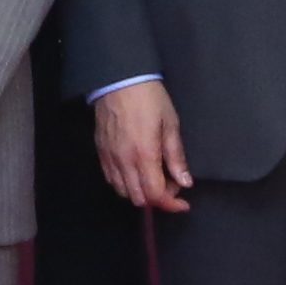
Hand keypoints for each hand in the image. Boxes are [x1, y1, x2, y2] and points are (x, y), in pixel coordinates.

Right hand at [93, 80, 194, 213]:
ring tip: (152, 177)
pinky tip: (135, 172)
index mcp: (145, 155)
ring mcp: (110, 158)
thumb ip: (176, 157)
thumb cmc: (149, 99)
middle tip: (170, 183)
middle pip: (139, 198)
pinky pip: (111, 179)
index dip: (171, 204)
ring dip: (140, 192)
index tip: (183, 203)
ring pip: (123, 192)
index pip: (156, 194)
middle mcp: (124, 162)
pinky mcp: (100, 152)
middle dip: (158, 198)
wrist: (118, 80)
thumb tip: (185, 182)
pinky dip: (125, 184)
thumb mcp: (170, 124)